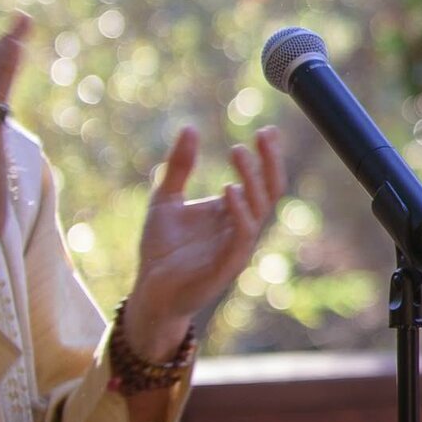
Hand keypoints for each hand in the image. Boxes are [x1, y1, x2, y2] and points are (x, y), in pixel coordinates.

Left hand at [119, 125, 285, 360]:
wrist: (149, 293)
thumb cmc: (161, 251)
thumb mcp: (165, 200)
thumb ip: (180, 167)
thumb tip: (191, 128)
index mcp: (233, 213)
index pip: (262, 180)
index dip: (267, 156)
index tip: (266, 130)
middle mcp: (242, 227)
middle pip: (271, 190)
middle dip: (270, 162)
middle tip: (264, 134)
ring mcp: (237, 246)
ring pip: (260, 208)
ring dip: (252, 178)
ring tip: (237, 151)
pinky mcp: (226, 265)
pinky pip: (242, 235)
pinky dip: (240, 211)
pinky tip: (229, 189)